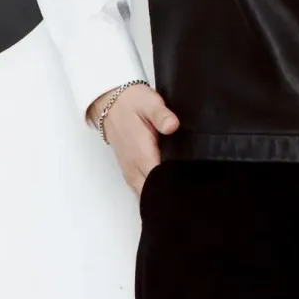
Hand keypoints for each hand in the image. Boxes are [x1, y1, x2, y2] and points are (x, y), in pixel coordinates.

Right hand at [86, 85, 180, 199]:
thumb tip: (173, 126)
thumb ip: (162, 116)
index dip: (174, 186)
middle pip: (152, 194)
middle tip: (186, 189)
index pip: (159, 183)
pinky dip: (150, 192)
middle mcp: (134, 168)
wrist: (111, 103)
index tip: (187, 185)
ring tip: (177, 191)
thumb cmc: (131, 103)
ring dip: (158, 194)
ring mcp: (130, 171)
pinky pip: (139, 189)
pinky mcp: (129, 170)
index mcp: (141, 155)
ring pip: (144, 195)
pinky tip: (163, 187)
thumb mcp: (150, 103)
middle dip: (168, 195)